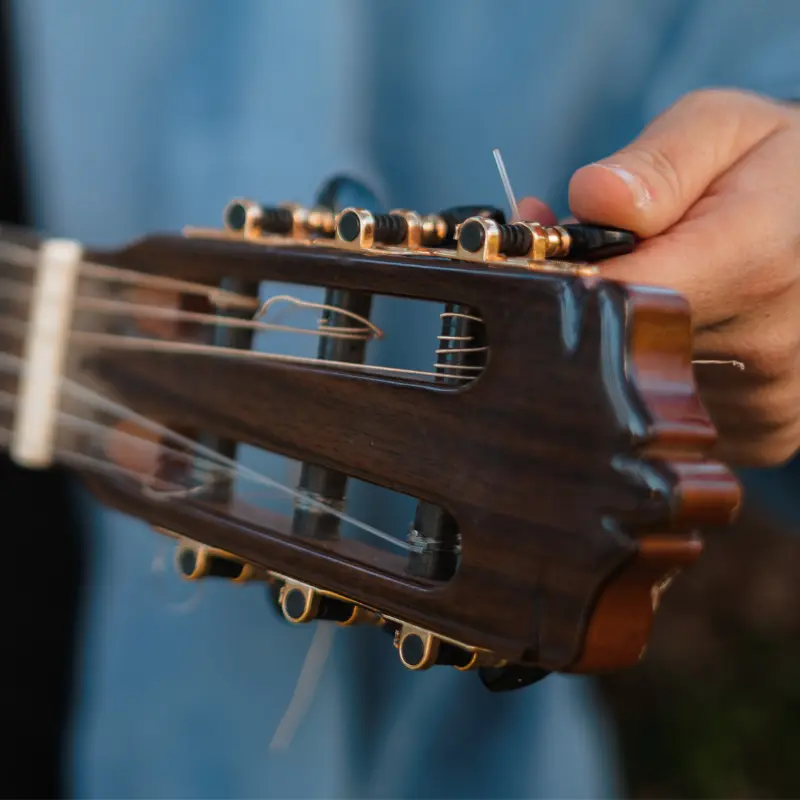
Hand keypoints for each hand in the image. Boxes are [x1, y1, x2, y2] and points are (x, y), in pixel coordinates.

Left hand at [520, 89, 799, 466]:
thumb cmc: (774, 171)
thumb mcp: (723, 130)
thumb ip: (657, 164)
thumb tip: (591, 197)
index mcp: (754, 262)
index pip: (619, 299)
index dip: (564, 284)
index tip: (543, 260)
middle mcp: (764, 346)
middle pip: (619, 349)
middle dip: (584, 309)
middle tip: (583, 264)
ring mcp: (764, 403)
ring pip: (638, 384)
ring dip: (618, 341)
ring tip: (642, 288)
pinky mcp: (760, 434)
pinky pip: (670, 409)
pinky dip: (653, 371)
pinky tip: (672, 330)